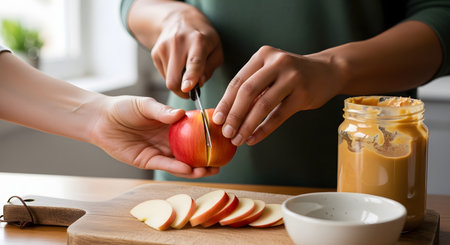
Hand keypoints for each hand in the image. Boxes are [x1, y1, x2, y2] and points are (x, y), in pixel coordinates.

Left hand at [89, 96, 218, 177]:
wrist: (101, 120)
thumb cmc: (123, 108)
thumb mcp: (145, 106)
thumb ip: (162, 112)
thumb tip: (181, 114)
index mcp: (171, 124)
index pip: (194, 131)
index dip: (207, 136)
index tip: (223, 138)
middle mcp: (168, 139)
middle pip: (192, 150)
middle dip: (207, 157)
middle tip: (222, 161)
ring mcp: (159, 151)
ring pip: (182, 162)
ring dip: (196, 168)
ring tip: (210, 170)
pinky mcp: (148, 160)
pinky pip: (166, 165)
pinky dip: (178, 168)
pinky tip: (189, 169)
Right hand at [151, 8, 222, 97]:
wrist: (180, 19)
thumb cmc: (203, 38)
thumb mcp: (216, 50)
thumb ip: (210, 69)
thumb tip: (198, 84)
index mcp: (198, 41)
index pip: (194, 62)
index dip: (190, 77)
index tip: (187, 88)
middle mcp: (178, 43)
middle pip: (174, 79)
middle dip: (182, 91)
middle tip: (190, 89)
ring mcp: (163, 47)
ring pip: (168, 80)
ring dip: (178, 82)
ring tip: (185, 69)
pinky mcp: (155, 52)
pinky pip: (163, 75)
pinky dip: (171, 75)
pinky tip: (177, 64)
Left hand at [212, 45, 341, 145]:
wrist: (327, 71)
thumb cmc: (292, 75)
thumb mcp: (270, 71)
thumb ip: (252, 87)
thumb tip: (226, 114)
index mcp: (263, 56)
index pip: (238, 81)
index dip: (225, 102)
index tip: (217, 119)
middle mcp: (277, 63)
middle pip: (248, 91)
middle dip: (234, 115)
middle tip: (226, 132)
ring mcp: (292, 77)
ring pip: (263, 105)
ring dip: (248, 125)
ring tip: (238, 139)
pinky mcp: (303, 94)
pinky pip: (279, 115)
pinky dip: (264, 129)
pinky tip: (254, 138)